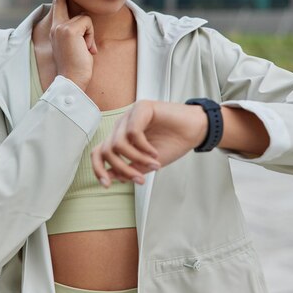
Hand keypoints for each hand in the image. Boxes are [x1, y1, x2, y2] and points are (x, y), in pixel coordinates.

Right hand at [49, 0, 96, 90]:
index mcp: (55, 31)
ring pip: (84, 18)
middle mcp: (55, 26)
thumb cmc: (76, 67)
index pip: (57, 8)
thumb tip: (84, 20)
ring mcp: (61, 27)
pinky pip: (88, 23)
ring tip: (85, 49)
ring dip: (89, 34)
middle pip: (61, 2)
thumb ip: (74, 32)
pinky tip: (86, 49)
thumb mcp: (74, 46)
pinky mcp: (69, 29)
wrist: (71, 80)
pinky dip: (91, 36)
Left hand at [91, 100, 206, 186]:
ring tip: (153, 164)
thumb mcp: (147, 163)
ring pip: (118, 143)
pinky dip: (144, 147)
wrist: (195, 130)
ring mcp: (130, 115)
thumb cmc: (172, 143)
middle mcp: (122, 125)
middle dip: (121, 168)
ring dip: (136, 159)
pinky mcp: (141, 107)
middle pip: (106, 150)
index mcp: (121, 137)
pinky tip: (155, 152)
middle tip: (140, 179)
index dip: (98, 169)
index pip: (99, 152)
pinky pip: (133, 133)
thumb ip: (129, 169)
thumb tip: (110, 177)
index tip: (106, 185)